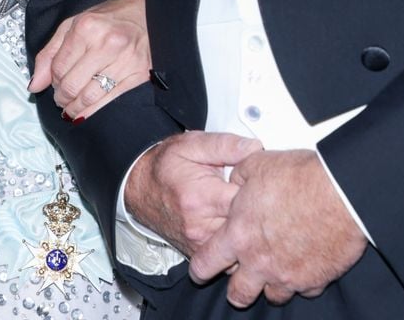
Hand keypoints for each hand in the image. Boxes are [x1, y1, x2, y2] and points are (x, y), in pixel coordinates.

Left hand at [29, 0, 149, 118]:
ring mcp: (124, 60)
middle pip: (72, 85)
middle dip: (61, 98)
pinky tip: (87, 112)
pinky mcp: (138, 75)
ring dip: (75, 109)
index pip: (58, 67)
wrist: (147, 13)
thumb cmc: (110, 18)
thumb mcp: (74, 24)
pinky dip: (94, 112)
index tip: (55, 83)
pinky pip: (110, 101)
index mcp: (86, 27)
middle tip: (62, 99)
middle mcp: (105, 43)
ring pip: (89, 98)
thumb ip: (51, 52)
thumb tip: (35, 85)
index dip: (52, 80)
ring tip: (72, 108)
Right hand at [124, 131, 262, 255]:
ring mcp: (199, 244)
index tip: (264, 184)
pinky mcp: (198, 253)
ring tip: (251, 214)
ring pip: (241, 249)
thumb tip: (256, 148)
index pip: (247, 203)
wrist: (139, 186)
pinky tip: (237, 228)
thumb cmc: (166, 165)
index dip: (261, 193)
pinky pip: (228, 258)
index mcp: (202, 198)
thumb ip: (226, 145)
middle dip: (259, 215)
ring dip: (249, 234)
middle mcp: (200, 226)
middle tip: (263, 199)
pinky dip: (237, 246)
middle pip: (247, 230)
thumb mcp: (193, 145)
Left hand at [189, 149, 368, 306]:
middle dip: (236, 292)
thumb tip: (233, 183)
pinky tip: (303, 264)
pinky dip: (301, 281)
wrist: (339, 193)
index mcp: (239, 234)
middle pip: (238, 294)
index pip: (207, 261)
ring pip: (272, 296)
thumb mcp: (255, 165)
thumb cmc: (297, 176)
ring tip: (274, 271)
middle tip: (238, 284)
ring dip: (270, 285)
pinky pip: (303, 290)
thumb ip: (238, 178)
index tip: (200, 271)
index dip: (200, 268)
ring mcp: (287, 275)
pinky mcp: (314, 281)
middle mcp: (259, 262)